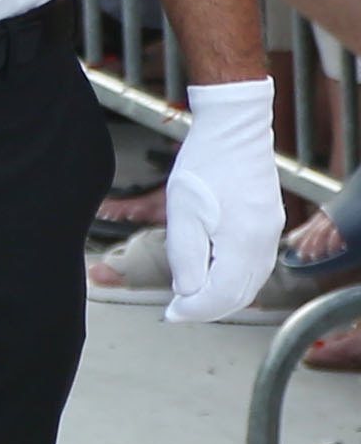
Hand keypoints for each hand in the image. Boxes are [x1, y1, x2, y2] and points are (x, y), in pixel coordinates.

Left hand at [159, 78, 285, 322]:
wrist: (234, 129)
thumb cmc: (204, 163)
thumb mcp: (182, 211)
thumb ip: (186, 256)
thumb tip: (187, 292)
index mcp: (245, 242)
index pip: (223, 294)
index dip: (196, 309)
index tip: (171, 314)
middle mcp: (265, 243)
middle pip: (241, 293)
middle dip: (208, 306)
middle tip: (178, 310)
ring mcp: (271, 234)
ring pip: (251, 281)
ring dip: (222, 294)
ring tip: (191, 297)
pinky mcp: (269, 224)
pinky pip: (255, 264)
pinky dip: (234, 277)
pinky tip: (213, 274)